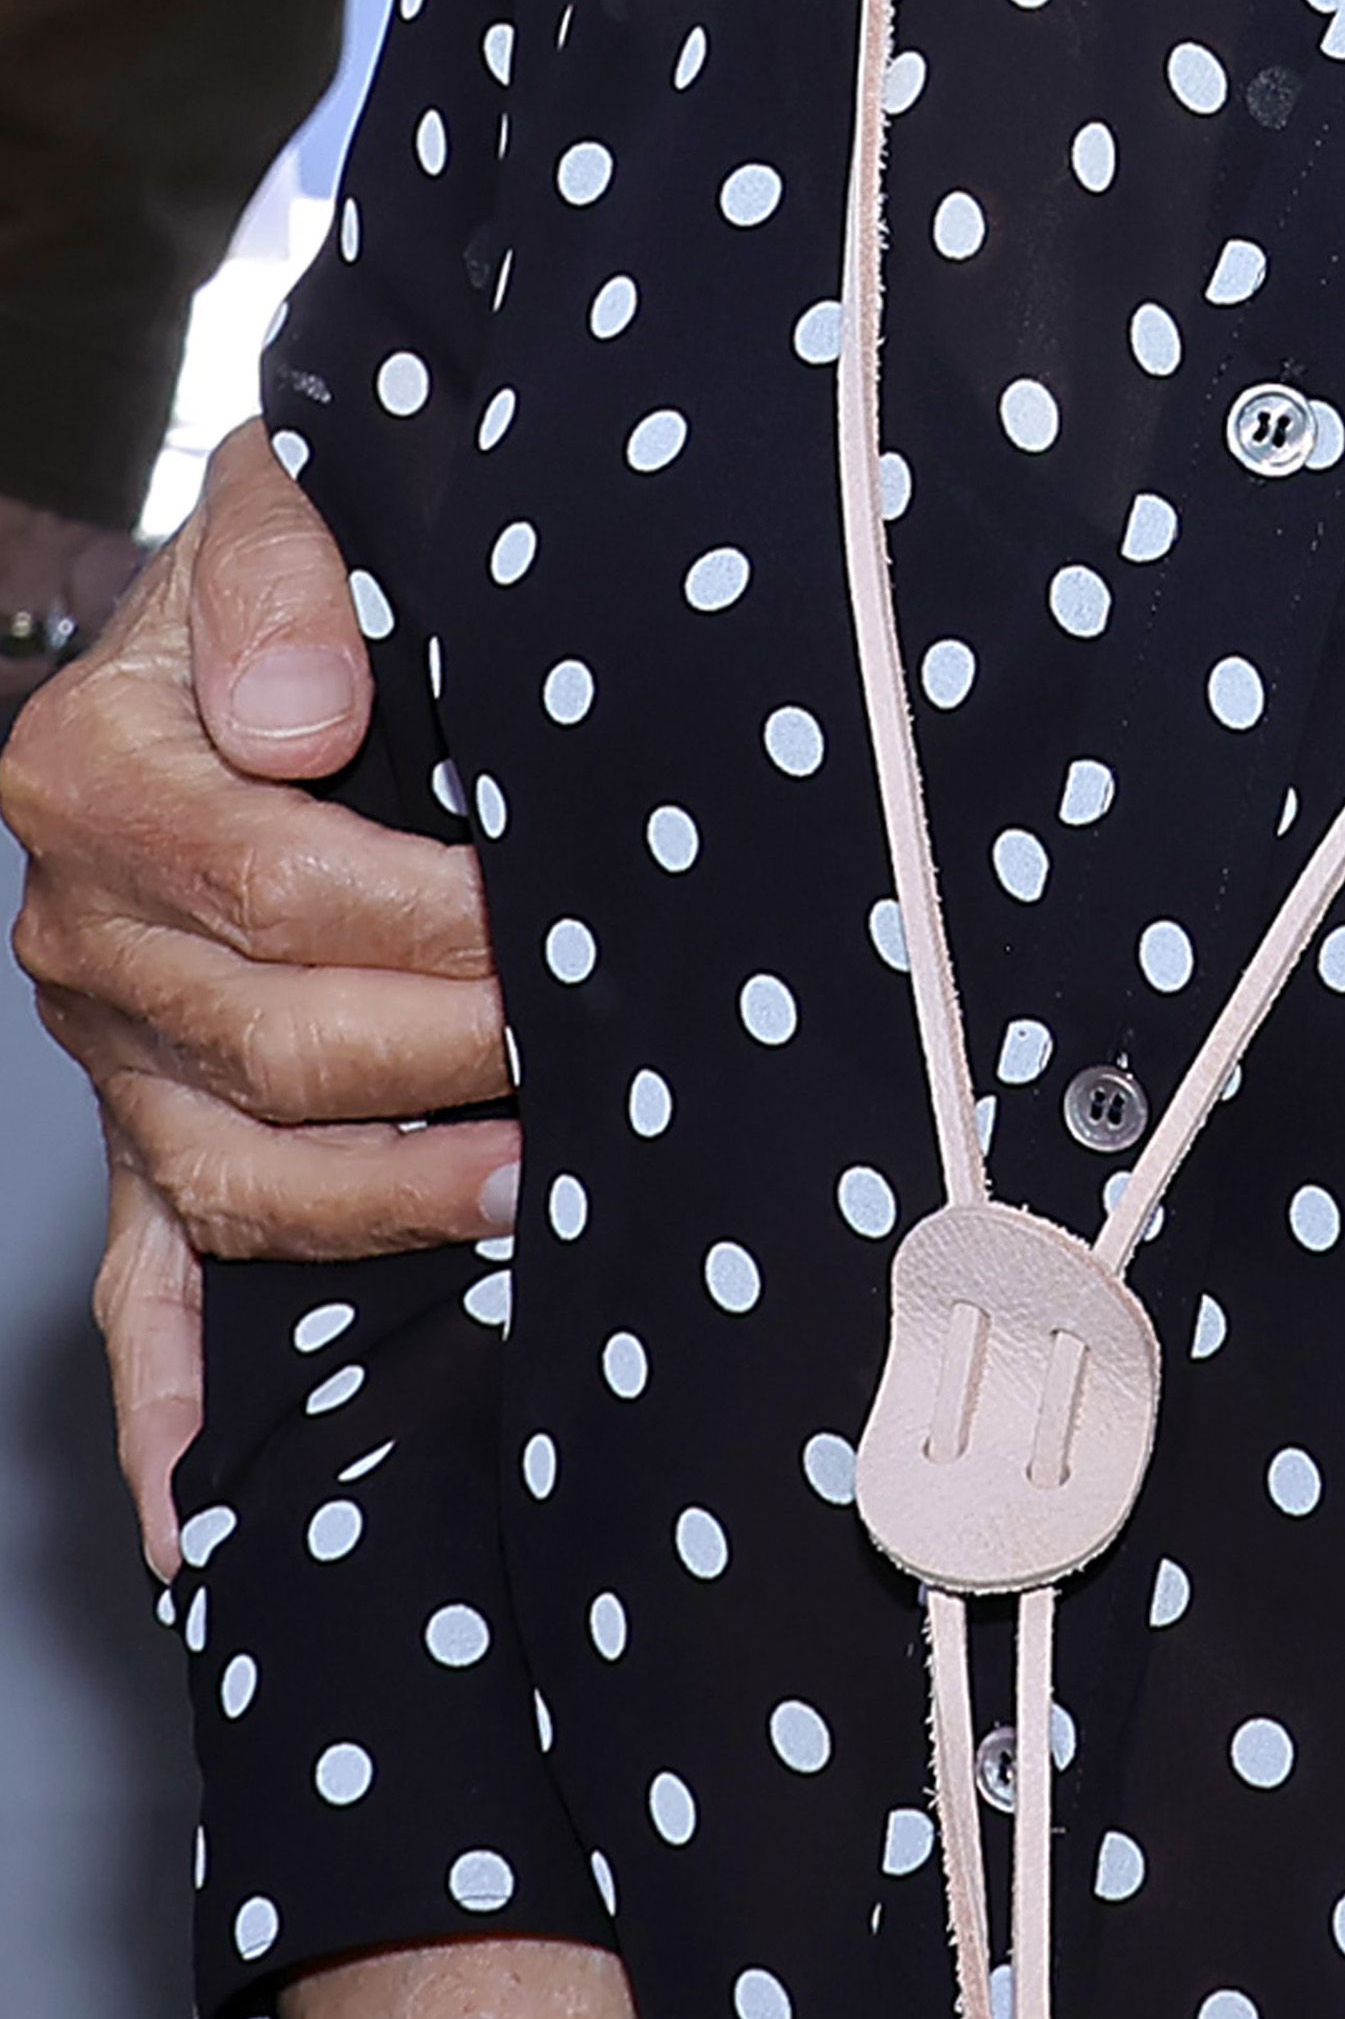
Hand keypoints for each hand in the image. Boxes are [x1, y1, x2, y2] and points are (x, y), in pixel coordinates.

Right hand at [5, 425, 515, 1485]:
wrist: (234, 612)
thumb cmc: (286, 564)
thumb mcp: (278, 504)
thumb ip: (279, 581)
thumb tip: (305, 720)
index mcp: (93, 778)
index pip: (278, 889)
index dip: (434, 912)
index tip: (557, 908)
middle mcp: (79, 931)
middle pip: (275, 1040)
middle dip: (454, 1044)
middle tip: (590, 1024)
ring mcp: (109, 1052)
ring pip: (238, 1173)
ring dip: (391, 1197)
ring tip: (532, 1178)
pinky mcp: (143, 1129)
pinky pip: (139, 1287)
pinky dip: (167, 1407)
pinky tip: (200, 1514)